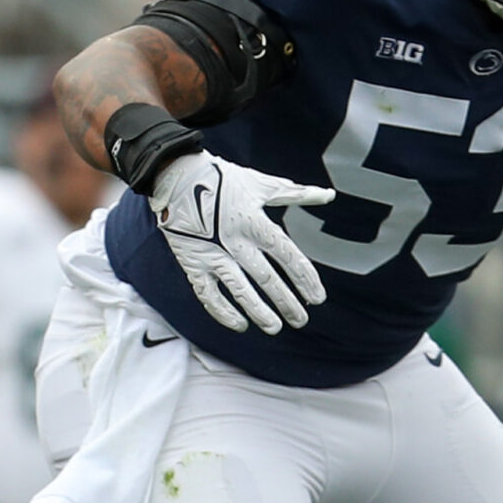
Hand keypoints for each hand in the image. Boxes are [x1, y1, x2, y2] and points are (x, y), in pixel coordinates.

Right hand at [150, 152, 334, 333]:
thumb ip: (297, 194)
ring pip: (238, 290)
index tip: (317, 298)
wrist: (173, 174)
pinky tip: (240, 324)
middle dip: (286, 302)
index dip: (305, 279)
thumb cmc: (222, 179)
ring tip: (275, 327)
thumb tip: (329, 195)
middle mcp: (234, 240)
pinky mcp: (191, 261)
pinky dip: (222, 311)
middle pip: (267, 278)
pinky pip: (207, 293)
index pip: (287, 256)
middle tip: (301, 320)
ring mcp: (211, 253)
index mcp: (255, 221)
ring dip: (258, 312)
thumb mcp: (262, 184)